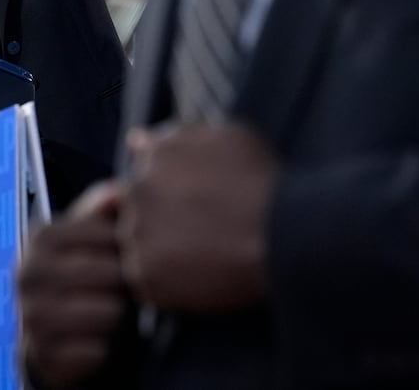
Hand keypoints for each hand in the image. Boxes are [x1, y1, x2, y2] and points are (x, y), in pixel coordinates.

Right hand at [18, 181, 130, 388]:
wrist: (52, 331)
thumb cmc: (85, 273)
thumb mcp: (92, 237)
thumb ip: (104, 210)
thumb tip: (121, 191)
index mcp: (42, 237)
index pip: (106, 234)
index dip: (126, 247)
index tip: (126, 255)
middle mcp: (28, 274)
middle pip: (110, 275)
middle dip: (127, 284)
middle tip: (125, 288)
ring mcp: (30, 316)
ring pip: (106, 314)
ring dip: (118, 317)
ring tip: (113, 312)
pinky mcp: (40, 354)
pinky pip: (94, 351)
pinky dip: (103, 348)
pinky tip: (98, 341)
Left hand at [118, 123, 277, 311]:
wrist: (284, 238)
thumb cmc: (265, 184)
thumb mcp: (230, 138)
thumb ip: (178, 136)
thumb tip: (135, 139)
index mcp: (157, 156)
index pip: (142, 172)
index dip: (166, 191)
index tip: (192, 204)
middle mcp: (139, 191)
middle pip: (133, 208)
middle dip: (158, 218)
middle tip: (200, 231)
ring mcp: (140, 236)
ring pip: (134, 244)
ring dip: (156, 250)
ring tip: (200, 255)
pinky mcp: (147, 278)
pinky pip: (142, 281)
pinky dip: (162, 282)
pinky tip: (196, 276)